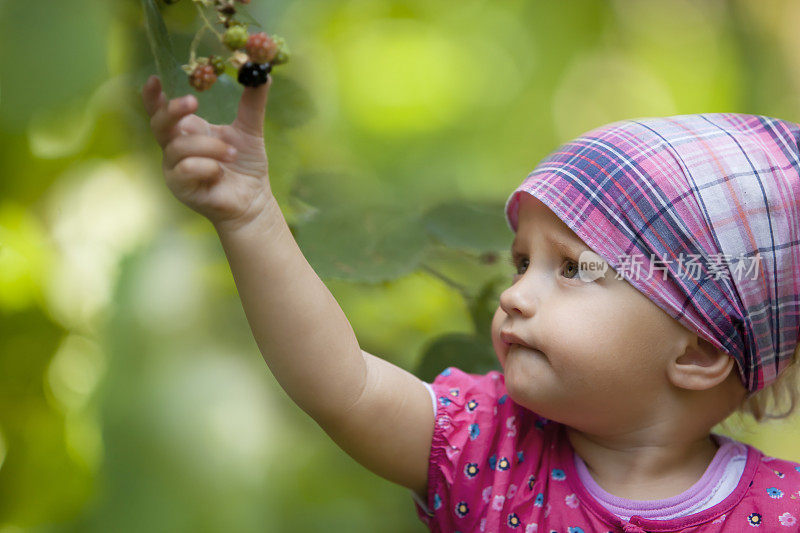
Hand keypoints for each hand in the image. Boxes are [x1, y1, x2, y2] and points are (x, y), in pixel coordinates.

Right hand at [141, 74, 274, 230]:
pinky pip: (185, 169)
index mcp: (188, 131)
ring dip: (209, 146)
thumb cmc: (246, 166)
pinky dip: (206, 166)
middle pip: (159, 124)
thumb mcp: (250, 130)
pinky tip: (221, 172)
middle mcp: (176, 149)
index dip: (152, 96)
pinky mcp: (180, 188)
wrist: (254, 200)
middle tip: (193, 102)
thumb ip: (252, 102)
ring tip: (232, 153)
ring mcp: (175, 169)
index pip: (161, 110)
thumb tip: (263, 74)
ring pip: (179, 148)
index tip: (155, 79)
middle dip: (173, 111)